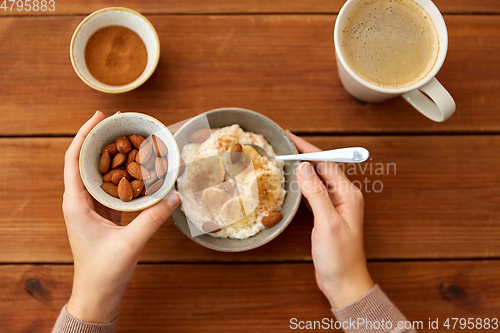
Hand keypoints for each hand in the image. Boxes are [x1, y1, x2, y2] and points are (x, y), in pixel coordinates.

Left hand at [63, 111, 180, 322]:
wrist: (98, 294)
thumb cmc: (104, 271)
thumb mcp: (130, 243)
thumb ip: (153, 218)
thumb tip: (175, 195)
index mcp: (76, 204)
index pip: (73, 160)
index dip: (84, 135)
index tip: (100, 117)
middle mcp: (80, 202)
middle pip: (85, 161)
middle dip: (100, 139)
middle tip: (120, 122)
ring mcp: (90, 208)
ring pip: (97, 173)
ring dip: (111, 155)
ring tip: (129, 138)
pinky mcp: (102, 215)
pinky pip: (110, 186)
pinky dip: (121, 173)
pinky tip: (136, 167)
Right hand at [286, 131, 373, 308]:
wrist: (344, 281)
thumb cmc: (339, 256)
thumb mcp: (327, 223)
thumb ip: (316, 194)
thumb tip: (304, 168)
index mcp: (348, 194)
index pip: (326, 162)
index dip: (307, 148)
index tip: (289, 137)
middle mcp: (344, 196)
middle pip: (323, 166)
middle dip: (305, 152)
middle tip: (284, 143)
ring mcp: (336, 205)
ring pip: (318, 177)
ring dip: (304, 165)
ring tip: (286, 156)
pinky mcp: (328, 214)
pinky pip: (315, 190)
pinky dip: (303, 182)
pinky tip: (293, 180)